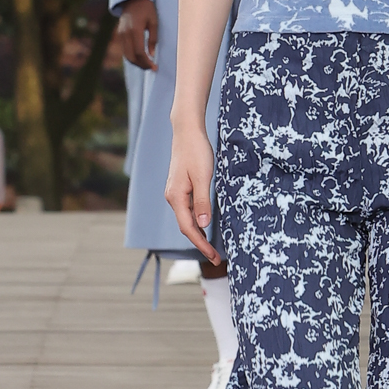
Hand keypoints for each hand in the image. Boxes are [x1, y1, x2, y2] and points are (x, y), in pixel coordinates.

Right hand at [116, 0, 157, 70]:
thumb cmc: (147, 8)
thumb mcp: (154, 22)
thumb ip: (153, 39)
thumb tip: (152, 54)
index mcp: (135, 30)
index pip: (139, 52)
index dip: (147, 62)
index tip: (154, 68)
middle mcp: (126, 34)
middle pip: (131, 56)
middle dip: (141, 65)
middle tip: (151, 68)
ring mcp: (121, 34)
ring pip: (126, 55)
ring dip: (136, 62)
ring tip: (147, 65)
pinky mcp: (120, 34)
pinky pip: (125, 50)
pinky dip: (132, 56)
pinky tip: (140, 58)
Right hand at [165, 124, 220, 263]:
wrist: (187, 131)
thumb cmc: (196, 151)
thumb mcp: (203, 176)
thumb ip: (202, 200)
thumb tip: (203, 224)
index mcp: (176, 197)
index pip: (188, 228)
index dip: (201, 244)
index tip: (213, 256)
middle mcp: (172, 197)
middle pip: (186, 227)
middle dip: (200, 243)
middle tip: (216, 257)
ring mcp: (176, 193)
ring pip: (187, 219)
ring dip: (199, 234)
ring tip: (212, 247)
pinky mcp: (181, 188)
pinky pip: (188, 210)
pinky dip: (197, 221)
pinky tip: (206, 225)